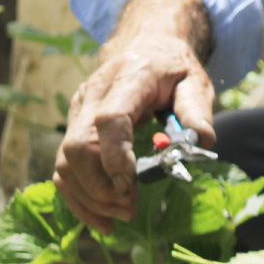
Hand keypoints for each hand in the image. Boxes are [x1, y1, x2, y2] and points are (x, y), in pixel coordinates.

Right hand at [54, 0, 214, 233]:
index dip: (115, 157)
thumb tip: (201, 142)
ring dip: (90, 197)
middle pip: (78, 146)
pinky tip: (102, 217)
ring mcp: (77, 111)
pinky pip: (63, 168)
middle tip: (131, 207)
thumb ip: (197, 110)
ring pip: (64, 162)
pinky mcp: (73, 127)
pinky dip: (78, 198)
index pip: (109, 119)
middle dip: (101, 187)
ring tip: (123, 214)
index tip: (131, 188)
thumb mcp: (195, 82)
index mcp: (128, 78)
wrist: (144, 47)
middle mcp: (92, 93)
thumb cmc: (172, 68)